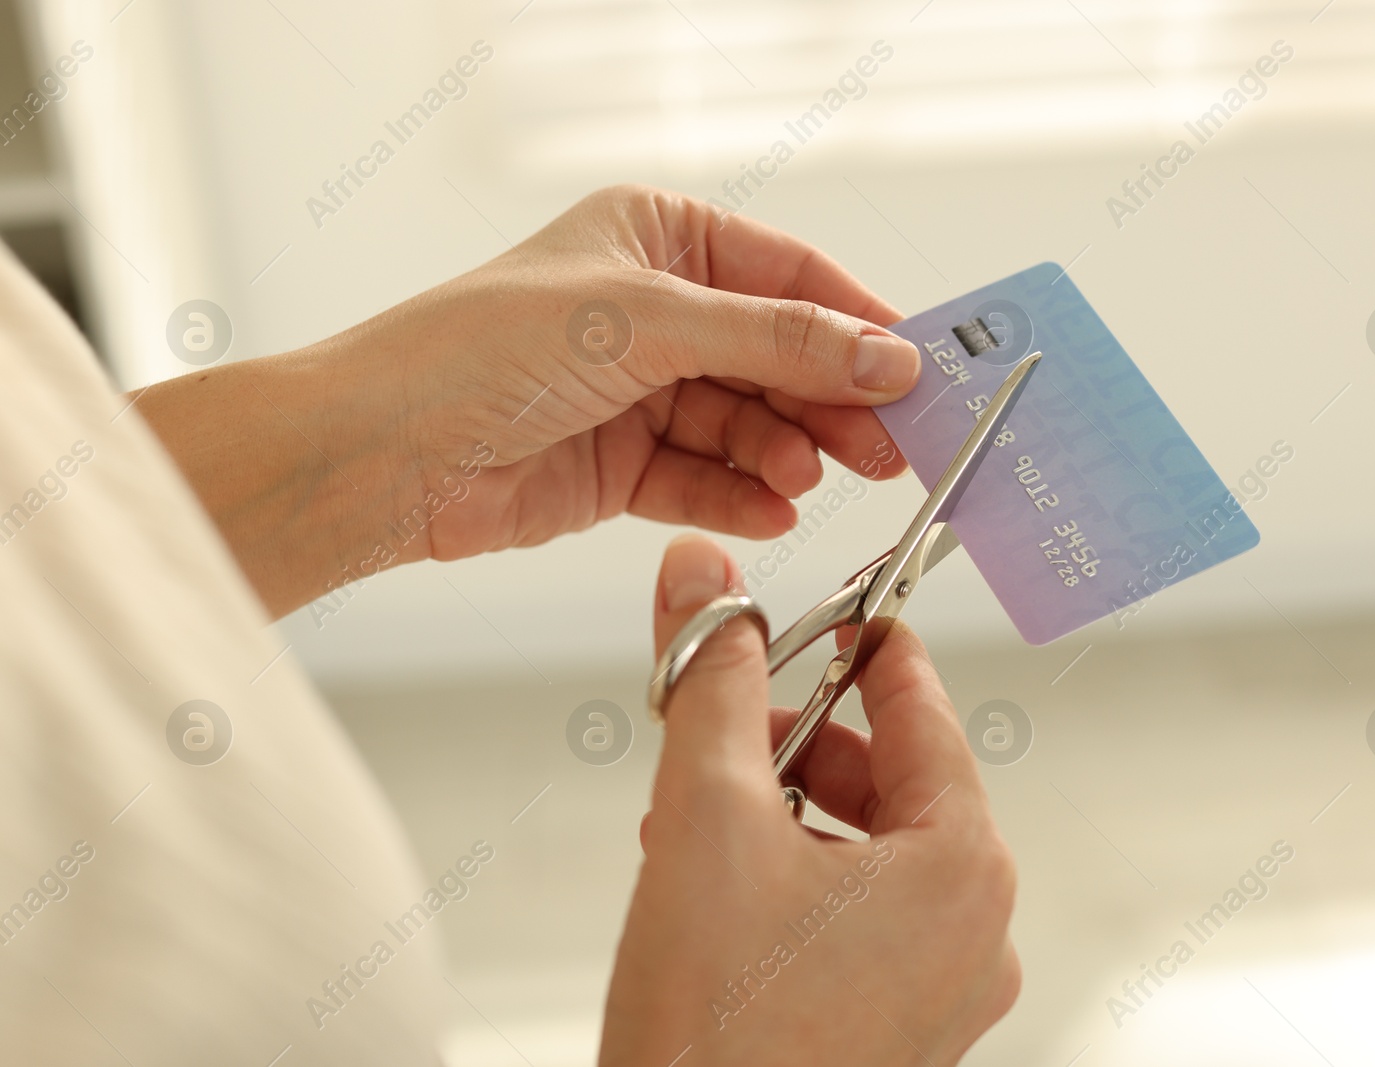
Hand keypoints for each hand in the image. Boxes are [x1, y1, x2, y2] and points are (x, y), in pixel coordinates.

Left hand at [136, 185, 918, 614]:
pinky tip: (772, 512)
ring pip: (748, 424)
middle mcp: (654, 310)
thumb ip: (776, 343)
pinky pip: (705, 479)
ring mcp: (640, 390)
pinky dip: (740, 497)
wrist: (382, 455)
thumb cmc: (485, 350)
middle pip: (778, 356)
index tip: (919, 371)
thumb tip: (888, 357)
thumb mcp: (648, 324)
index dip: (858, 323)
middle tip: (889, 448)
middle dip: (830, 402)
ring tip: (812, 479)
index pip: (790, 274)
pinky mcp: (623, 465)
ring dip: (785, 453)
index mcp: (658, 237)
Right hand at [599, 534, 1019, 1065]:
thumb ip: (713, 679)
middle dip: (796, 744)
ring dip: (783, 813)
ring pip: (869, 849)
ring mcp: (944, 989)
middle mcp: (977, 929)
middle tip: (717, 729)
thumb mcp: (706, 814)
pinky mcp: (900, 1031)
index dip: (858, 642)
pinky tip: (715, 887)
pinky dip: (793, 879)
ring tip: (694, 820)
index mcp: (963, 864)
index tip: (815, 611)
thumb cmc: (715, 1026)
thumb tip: (704, 579)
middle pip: (893, 778)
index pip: (921, 704)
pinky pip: (859, 917)